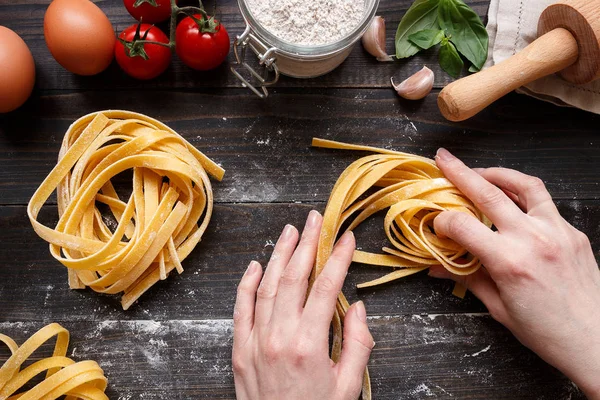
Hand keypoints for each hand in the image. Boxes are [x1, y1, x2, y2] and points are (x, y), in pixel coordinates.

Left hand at [232, 210, 373, 399]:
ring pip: (266, 286)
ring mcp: (254, 342)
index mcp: (309, 344)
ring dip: (278, 255)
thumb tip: (356, 307)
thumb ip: (357, 345)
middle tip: (314, 218)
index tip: (345, 238)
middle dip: (306, 243)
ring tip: (290, 231)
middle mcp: (278, 337)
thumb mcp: (348, 387)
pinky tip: (255, 264)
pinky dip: (246, 284)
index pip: (326, 287)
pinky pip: (240, 308)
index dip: (337, 257)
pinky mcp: (239, 351)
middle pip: (293, 277)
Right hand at [430, 148, 599, 398]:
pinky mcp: (573, 232)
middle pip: (489, 192)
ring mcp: (558, 231)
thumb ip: (468, 278)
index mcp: (510, 262)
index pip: (463, 226)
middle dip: (461, 172)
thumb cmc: (546, 333)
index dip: (442, 222)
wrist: (597, 342)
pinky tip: (511, 204)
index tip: (436, 226)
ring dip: (498, 173)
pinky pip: (545, 203)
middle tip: (443, 158)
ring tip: (480, 171)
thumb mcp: (499, 308)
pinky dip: (523, 196)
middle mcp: (534, 239)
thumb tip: (436, 266)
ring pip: (525, 185)